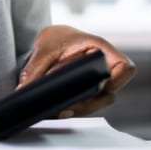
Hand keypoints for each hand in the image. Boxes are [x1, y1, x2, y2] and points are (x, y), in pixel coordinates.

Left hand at [18, 25, 136, 116]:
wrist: (51, 40)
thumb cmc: (56, 38)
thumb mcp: (43, 48)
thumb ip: (34, 69)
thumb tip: (24, 90)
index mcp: (101, 49)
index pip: (125, 67)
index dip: (118, 80)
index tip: (102, 87)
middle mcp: (104, 68)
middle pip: (109, 93)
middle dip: (89, 103)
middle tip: (67, 108)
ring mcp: (98, 82)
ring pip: (97, 103)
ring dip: (80, 109)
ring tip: (59, 111)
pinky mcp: (88, 92)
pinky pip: (86, 104)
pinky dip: (74, 109)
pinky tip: (58, 111)